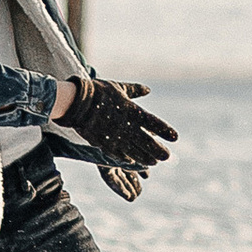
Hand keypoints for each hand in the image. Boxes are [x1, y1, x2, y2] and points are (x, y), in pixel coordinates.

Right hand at [56, 78, 178, 178]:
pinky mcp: (105, 143)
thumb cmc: (98, 91)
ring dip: (145, 158)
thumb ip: (135, 90)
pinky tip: (133, 164)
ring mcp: (116, 136)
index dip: (165, 131)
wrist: (77, 101)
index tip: (175, 138)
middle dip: (158, 150)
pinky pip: (118, 154)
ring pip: (135, 151)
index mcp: (132, 111)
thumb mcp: (119, 87)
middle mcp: (127, 126)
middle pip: (147, 141)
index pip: (153, 123)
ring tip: (154, 163)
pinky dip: (127, 159)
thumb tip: (148, 90)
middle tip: (167, 158)